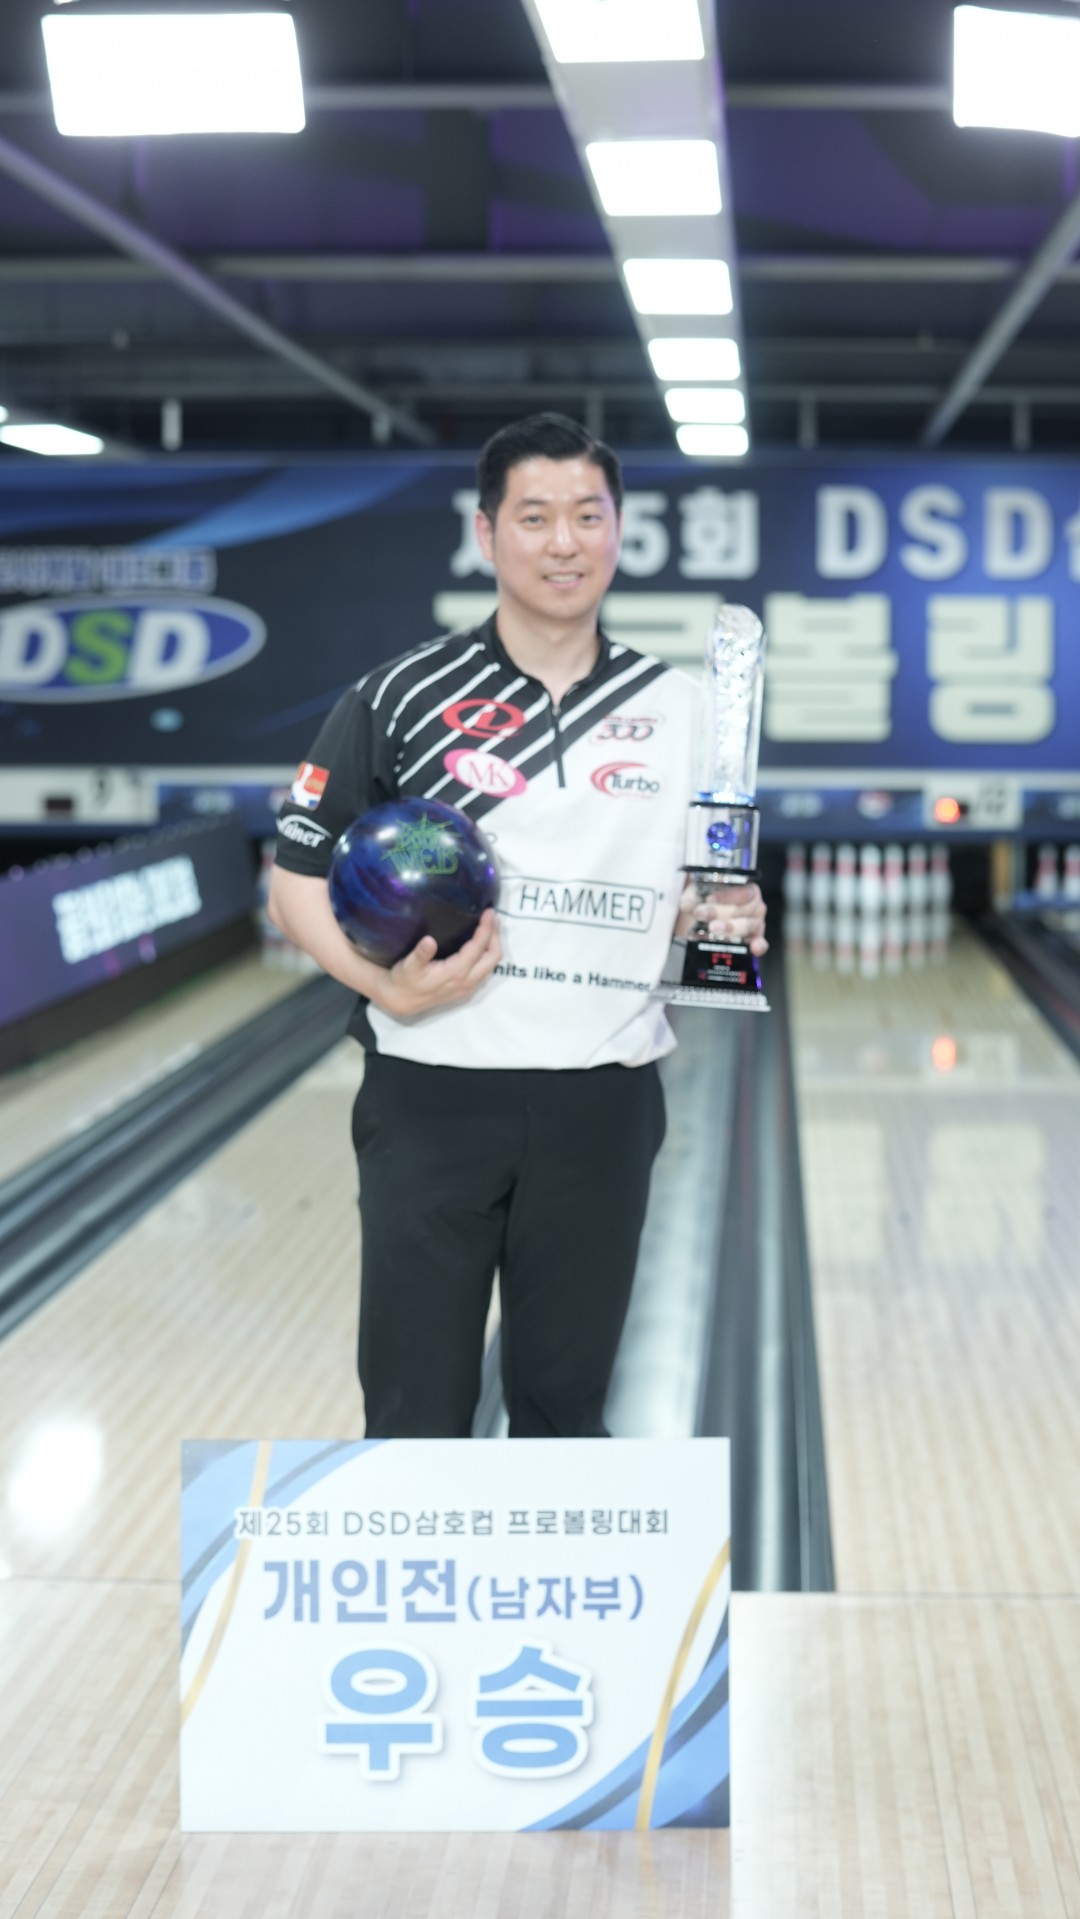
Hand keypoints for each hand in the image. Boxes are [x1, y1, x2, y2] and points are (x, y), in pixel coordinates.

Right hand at [371, 907, 502, 1017]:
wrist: (401, 1000)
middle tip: (492, 917)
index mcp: (455, 973)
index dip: (486, 929)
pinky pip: (485, 970)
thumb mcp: (408, 965)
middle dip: (495, 935)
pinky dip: (488, 955)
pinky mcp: (466, 989)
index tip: (489, 912)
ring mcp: (468, 987)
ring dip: (493, 945)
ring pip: (491, 965)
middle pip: (493, 957)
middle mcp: (466, 981)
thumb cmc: (404, 980)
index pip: (478, 948)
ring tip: (490, 927)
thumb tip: (429, 941)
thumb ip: (420, 954)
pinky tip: (482, 944)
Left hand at [676, 881, 767, 955]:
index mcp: (747, 890)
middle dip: (719, 912)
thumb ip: (693, 897)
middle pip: (741, 909)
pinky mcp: (755, 940)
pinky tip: (753, 948)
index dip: (725, 896)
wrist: (710, 921)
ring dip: (729, 927)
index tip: (709, 899)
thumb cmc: (710, 903)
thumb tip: (687, 905)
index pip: (741, 891)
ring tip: (712, 928)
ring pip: (747, 925)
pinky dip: (758, 946)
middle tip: (701, 914)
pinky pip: (761, 944)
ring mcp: (756, 924)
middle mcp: (755, 907)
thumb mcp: (700, 894)